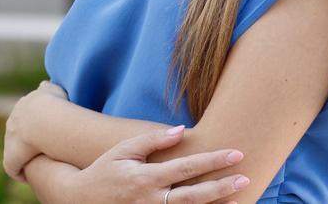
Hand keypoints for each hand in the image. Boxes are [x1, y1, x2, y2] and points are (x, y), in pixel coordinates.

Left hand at [4, 81, 71, 180]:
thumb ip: (49, 87)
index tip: (45, 133)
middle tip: (42, 150)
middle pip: (18, 133)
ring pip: (16, 150)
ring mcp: (10, 140)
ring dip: (25, 157)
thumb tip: (44, 84)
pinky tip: (30, 176)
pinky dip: (20, 172)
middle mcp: (13, 121)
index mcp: (23, 106)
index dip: (35, 126)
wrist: (44, 120)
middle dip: (27, 141)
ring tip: (38, 164)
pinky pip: (14, 168)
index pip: (26, 116)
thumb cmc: (55, 105)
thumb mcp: (54, 89)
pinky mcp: (11, 157)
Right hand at [64, 126, 249, 203]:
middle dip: (222, 187)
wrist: (81, 199)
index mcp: (145, 178)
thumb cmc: (105, 169)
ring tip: (240, 197)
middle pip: (194, 195)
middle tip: (245, 178)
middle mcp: (151, 200)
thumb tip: (182, 130)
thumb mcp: (124, 149)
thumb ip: (153, 140)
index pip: (186, 167)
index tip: (236, 152)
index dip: (213, 160)